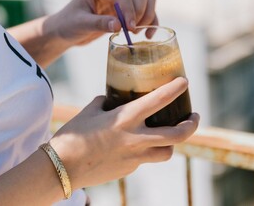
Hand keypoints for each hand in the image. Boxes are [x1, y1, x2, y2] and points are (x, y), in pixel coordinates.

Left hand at [47, 0, 157, 46]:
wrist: (66, 30)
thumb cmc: (69, 24)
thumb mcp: (80, 24)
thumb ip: (99, 23)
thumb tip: (118, 25)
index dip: (129, 9)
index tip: (130, 28)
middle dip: (140, 11)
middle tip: (133, 30)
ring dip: (148, 15)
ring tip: (138, 33)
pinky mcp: (127, 8)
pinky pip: (146, 10)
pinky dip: (151, 21)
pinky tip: (148, 35)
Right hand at [49, 77, 198, 189]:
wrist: (60, 169)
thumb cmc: (72, 136)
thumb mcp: (90, 111)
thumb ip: (105, 103)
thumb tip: (111, 99)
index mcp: (126, 119)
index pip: (159, 100)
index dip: (175, 89)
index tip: (184, 82)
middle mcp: (135, 139)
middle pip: (177, 135)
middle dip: (192, 125)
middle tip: (194, 116)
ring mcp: (134, 158)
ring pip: (167, 152)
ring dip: (171, 143)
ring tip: (169, 134)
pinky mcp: (129, 170)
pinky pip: (144, 159)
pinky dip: (145, 151)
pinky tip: (134, 146)